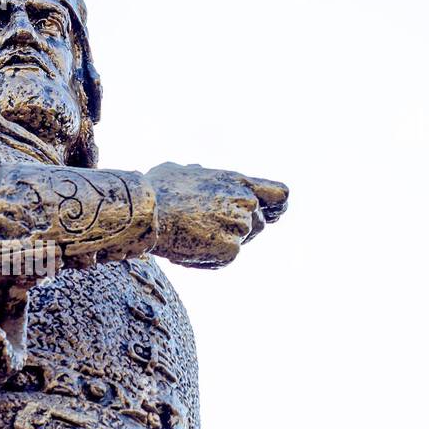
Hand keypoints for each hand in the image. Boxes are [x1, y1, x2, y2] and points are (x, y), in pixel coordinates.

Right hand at [145, 162, 288, 267]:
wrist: (149, 214)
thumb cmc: (157, 190)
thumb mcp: (180, 171)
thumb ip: (197, 173)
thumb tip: (195, 170)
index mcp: (239, 181)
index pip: (280, 195)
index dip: (276, 207)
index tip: (271, 214)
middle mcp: (247, 203)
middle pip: (259, 224)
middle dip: (238, 228)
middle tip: (207, 227)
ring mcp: (241, 227)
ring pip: (241, 241)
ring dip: (221, 241)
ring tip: (192, 234)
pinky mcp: (231, 250)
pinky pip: (225, 257)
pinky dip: (208, 257)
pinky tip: (188, 247)